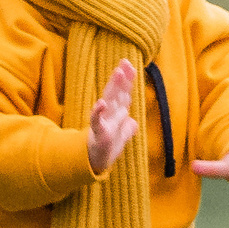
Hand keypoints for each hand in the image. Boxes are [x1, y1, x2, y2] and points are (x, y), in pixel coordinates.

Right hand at [87, 59, 136, 174]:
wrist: (96, 165)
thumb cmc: (106, 150)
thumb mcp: (120, 138)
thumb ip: (126, 128)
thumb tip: (133, 122)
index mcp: (115, 114)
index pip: (123, 94)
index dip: (127, 80)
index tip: (131, 65)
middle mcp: (109, 114)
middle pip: (116, 92)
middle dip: (121, 78)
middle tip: (125, 62)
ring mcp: (103, 122)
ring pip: (109, 101)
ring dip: (114, 87)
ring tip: (118, 73)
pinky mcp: (99, 133)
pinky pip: (97, 121)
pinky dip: (98, 112)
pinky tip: (101, 103)